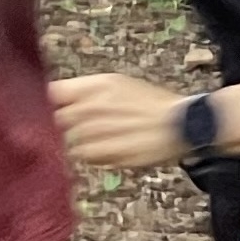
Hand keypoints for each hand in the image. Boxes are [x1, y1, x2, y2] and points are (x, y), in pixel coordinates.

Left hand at [50, 73, 188, 169]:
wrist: (185, 124)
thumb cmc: (153, 102)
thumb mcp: (118, 83)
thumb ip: (86, 90)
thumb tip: (56, 98)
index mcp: (94, 86)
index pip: (53, 93)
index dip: (57, 101)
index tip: (64, 106)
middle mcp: (90, 108)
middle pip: (58, 119)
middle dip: (69, 123)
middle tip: (88, 126)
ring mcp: (96, 133)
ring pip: (70, 141)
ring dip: (80, 142)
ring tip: (103, 140)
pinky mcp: (106, 153)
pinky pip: (85, 157)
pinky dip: (92, 155)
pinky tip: (108, 150)